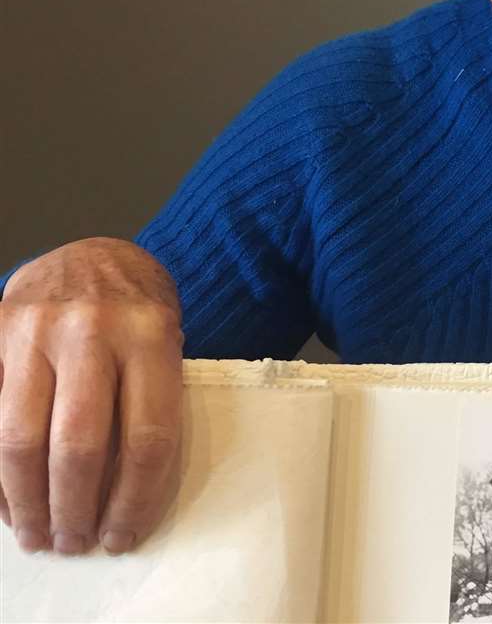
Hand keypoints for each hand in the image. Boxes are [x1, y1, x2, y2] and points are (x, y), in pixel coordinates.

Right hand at [0, 238, 182, 554]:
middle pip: (81, 446)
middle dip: (75, 509)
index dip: (135, 497)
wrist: (95, 257)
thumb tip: (131, 494)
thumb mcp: (167, 340)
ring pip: (22, 439)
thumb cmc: (139, 309)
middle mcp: (93, 330)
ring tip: (38, 534)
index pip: (148, 436)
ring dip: (27, 501)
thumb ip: (152, 400)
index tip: (125, 534)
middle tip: (76, 542)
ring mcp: (37, 331)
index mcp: (151, 335)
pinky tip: (8, 500)